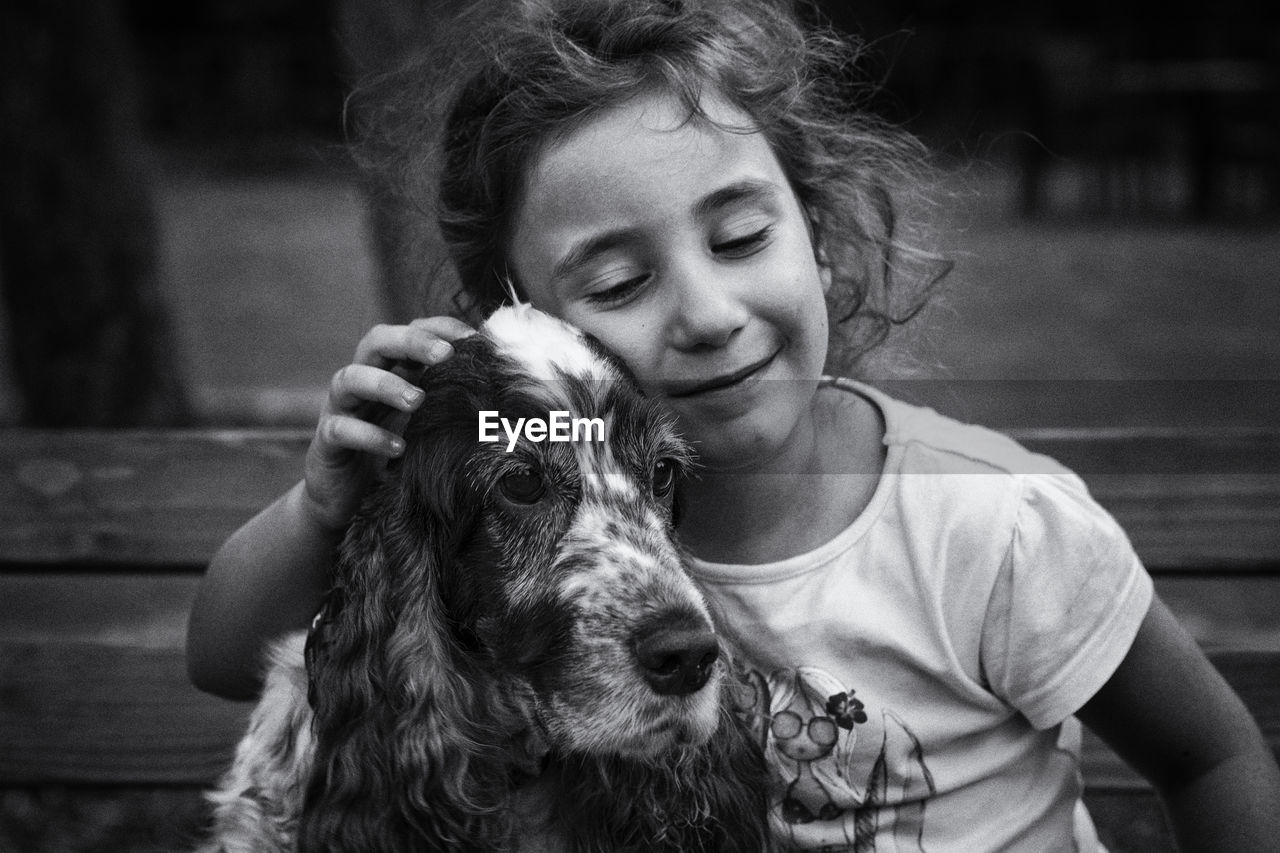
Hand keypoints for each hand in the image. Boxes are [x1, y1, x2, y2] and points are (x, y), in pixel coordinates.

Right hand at [301, 317, 474, 530]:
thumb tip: (501, 387)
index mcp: (390, 369)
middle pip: (376, 342)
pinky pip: (340, 429)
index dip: (437, 327)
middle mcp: (361, 380)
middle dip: (411, 342)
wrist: (347, 497)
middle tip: (444, 355)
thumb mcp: (426, 423)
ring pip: (350, 378)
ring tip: (417, 400)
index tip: (471, 337)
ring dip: (385, 384)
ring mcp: (339, 407)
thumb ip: (450, 401)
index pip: (409, 331)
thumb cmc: (394, 452)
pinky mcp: (326, 441)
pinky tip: (398, 447)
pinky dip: (369, 435)